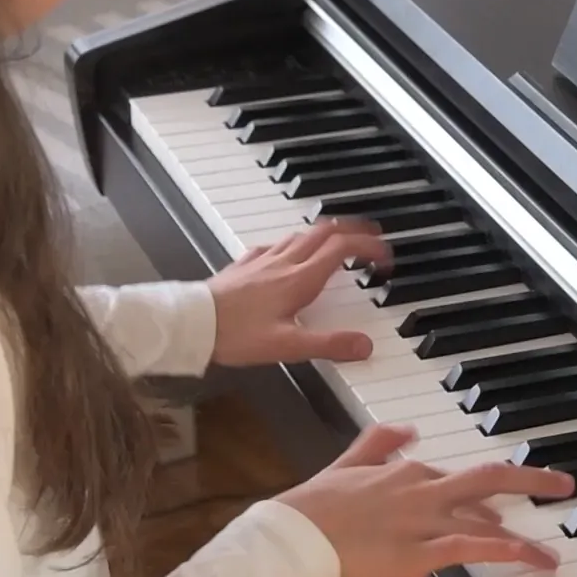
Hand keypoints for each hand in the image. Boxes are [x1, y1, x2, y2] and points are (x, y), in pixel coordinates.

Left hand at [207, 219, 390, 365]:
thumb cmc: (235, 334)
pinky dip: (292, 243)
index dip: (369, 245)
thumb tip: (364, 345)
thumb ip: (328, 345)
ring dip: (325, 233)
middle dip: (353, 229)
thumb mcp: (287, 347)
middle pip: (325, 231)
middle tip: (369, 236)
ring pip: (301, 234)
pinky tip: (286, 253)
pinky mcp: (244, 265)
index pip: (342, 248)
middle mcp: (283, 262)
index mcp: (299, 278)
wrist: (191, 323)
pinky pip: (274, 244)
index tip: (385, 254)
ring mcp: (262, 261)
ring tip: (336, 240)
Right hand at [278, 425, 576, 576]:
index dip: (484, 496)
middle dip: (531, 482)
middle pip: (490, 479)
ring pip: (487, 521)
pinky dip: (503, 550)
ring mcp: (425, 520)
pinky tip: (527, 555)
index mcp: (408, 470)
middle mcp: (424, 489)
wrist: (297, 534)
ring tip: (552, 555)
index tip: (501, 507)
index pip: (457, 479)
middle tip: (564, 487)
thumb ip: (379, 442)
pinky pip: (470, 548)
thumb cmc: (316, 505)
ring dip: (524, 539)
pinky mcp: (421, 552)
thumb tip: (405, 428)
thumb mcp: (349, 460)